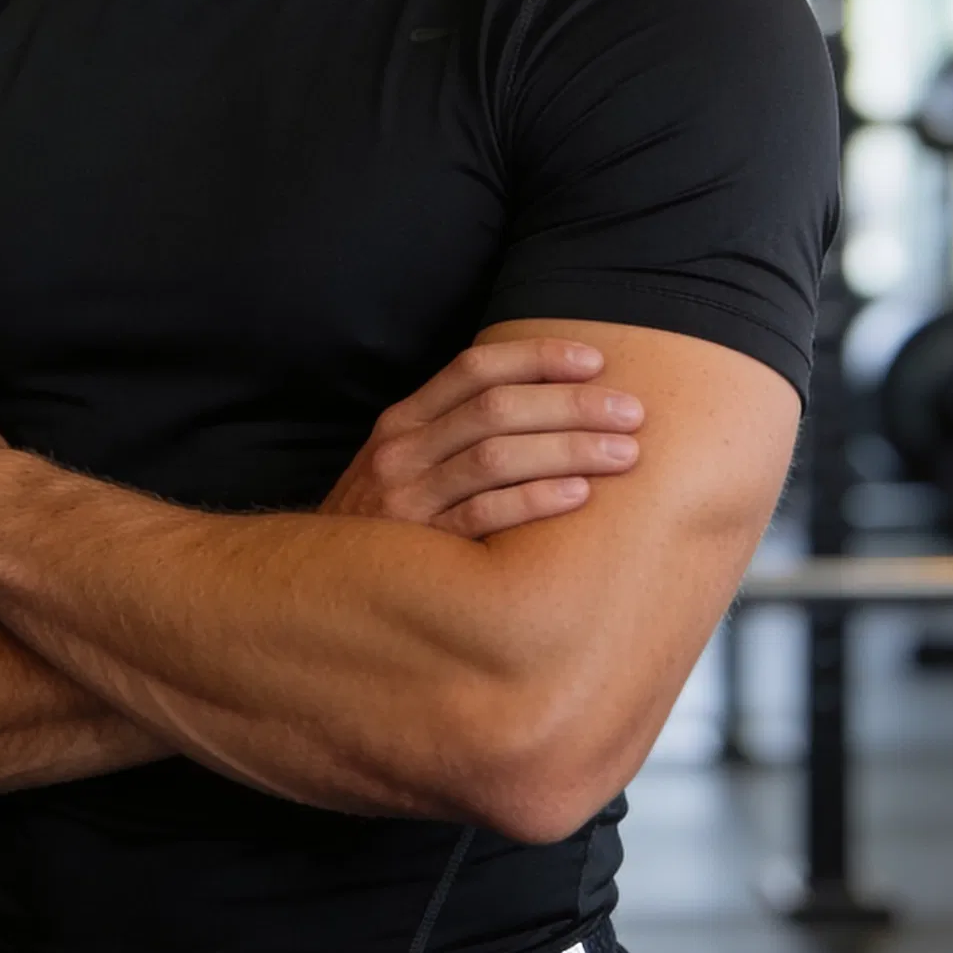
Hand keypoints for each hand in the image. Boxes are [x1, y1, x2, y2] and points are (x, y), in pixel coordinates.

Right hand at [320, 335, 641, 538]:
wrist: (321, 594)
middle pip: (496, 408)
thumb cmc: (386, 528)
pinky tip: (580, 495)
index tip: (595, 360)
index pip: (474, 368)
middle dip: (571, 404)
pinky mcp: (418, 550)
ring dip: (568, 448)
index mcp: (403, 422)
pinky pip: (484, 516)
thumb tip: (545, 403)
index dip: (537, 358)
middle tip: (631, 412)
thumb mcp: (405, 467)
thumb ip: (455, 434)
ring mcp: (406, 499)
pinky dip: (535, 500)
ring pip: (496, 455)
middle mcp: (401, 452)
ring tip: (625, 453)